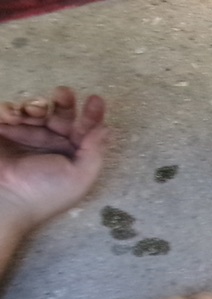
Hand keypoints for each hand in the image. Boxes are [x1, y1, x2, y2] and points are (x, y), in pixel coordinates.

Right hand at [0, 87, 107, 232]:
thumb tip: (107, 128)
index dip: (92, 114)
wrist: (4, 199)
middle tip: (63, 93)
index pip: (84, 129)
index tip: (96, 100)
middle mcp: (49, 143)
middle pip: (60, 114)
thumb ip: (95, 151)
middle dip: (64, 101)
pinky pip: (7, 112)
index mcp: (70, 153)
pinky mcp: (1, 132)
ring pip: (34, 109)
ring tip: (35, 110)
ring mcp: (24, 136)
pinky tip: (14, 115)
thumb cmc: (46, 191)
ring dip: (37, 104)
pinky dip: (10, 108)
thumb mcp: (80, 175)